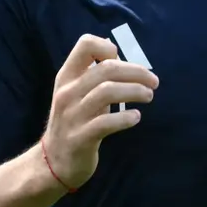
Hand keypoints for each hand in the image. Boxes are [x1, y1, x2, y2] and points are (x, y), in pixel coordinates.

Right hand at [37, 35, 154, 192]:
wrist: (53, 161)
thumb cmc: (73, 122)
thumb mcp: (76, 94)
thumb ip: (94, 78)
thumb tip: (122, 61)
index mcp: (66, 77)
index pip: (85, 45)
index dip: (107, 48)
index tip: (122, 61)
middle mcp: (67, 92)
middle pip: (106, 69)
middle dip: (136, 72)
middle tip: (153, 81)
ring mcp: (72, 115)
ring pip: (108, 91)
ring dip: (135, 91)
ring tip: (149, 96)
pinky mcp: (80, 138)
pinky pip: (106, 122)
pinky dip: (126, 118)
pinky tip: (135, 118)